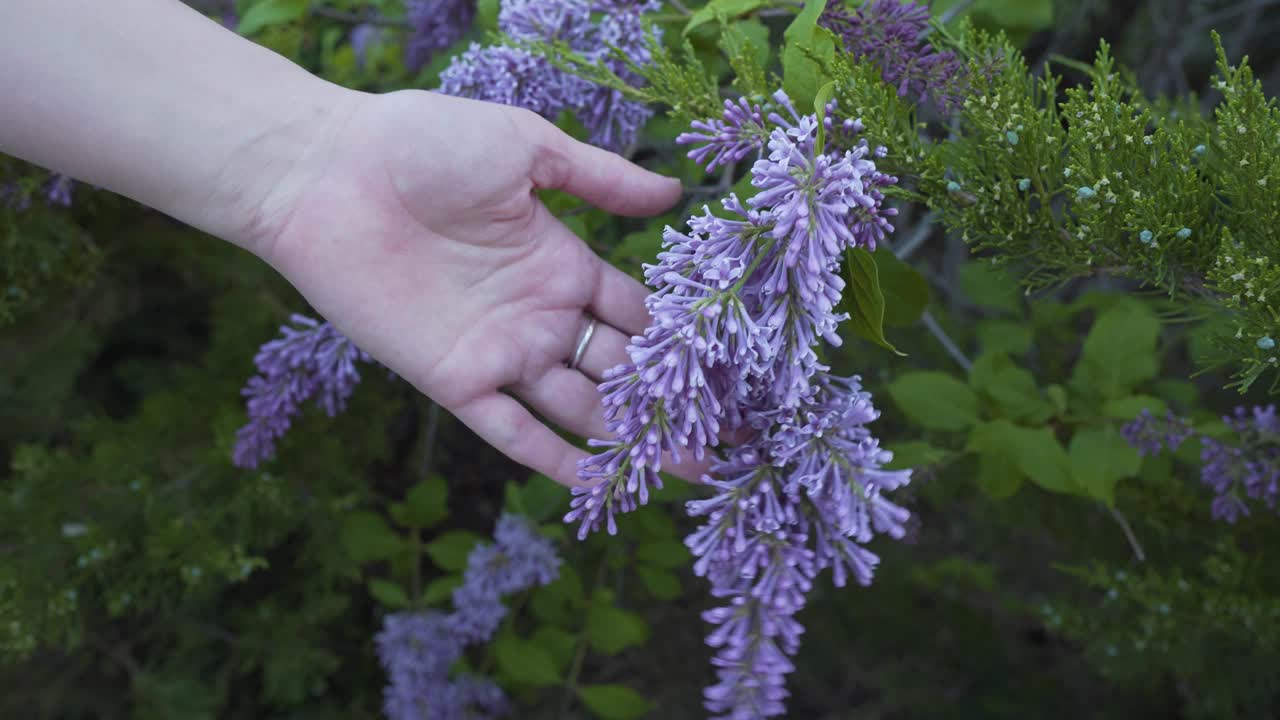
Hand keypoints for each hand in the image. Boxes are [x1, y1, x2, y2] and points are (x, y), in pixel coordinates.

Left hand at [252, 89, 685, 486]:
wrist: (328, 174)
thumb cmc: (424, 144)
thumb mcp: (526, 146)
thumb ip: (600, 178)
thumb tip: (676, 193)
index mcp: (561, 263)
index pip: (635, 315)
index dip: (677, 343)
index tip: (729, 373)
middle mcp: (538, 315)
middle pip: (617, 371)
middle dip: (666, 403)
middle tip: (724, 438)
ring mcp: (501, 351)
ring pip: (580, 409)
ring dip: (628, 439)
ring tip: (687, 470)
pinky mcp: (456, 380)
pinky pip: (514, 433)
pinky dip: (556, 462)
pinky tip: (600, 487)